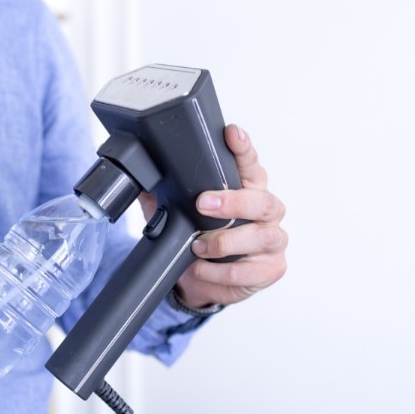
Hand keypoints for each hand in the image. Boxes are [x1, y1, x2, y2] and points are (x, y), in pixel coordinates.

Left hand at [139, 124, 287, 308]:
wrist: (204, 280)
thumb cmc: (199, 237)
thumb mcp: (180, 212)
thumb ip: (166, 192)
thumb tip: (142, 174)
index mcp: (247, 188)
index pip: (250, 163)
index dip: (243, 148)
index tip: (232, 134)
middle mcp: (266, 211)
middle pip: (262, 201)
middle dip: (232, 202)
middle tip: (202, 204)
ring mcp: (272, 240)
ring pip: (261, 237)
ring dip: (225, 242)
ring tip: (198, 247)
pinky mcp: (271, 268)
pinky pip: (250, 271)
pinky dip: (221, 272)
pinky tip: (203, 269)